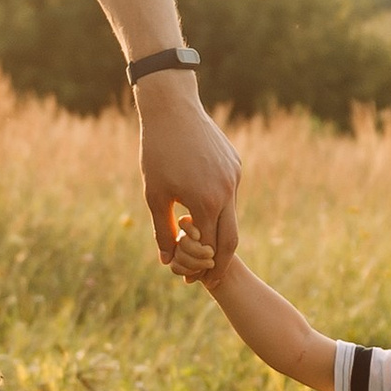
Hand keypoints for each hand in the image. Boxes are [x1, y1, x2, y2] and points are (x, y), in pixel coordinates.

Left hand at [136, 73, 240, 270]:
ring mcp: (234, 176)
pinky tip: (207, 212)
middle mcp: (227, 191)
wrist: (173, 109)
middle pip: (230, 239)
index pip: (210, 247)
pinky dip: (220, 209)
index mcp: (207, 202)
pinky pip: (230, 194)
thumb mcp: (154, 195)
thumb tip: (168, 261)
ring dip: (219, 234)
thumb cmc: (157, 152)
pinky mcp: (235, 164)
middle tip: (211, 280)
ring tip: (206, 248)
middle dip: (220, 262)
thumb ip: (163, 230)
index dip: (202, 267)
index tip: (195, 281)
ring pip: (231, 215)